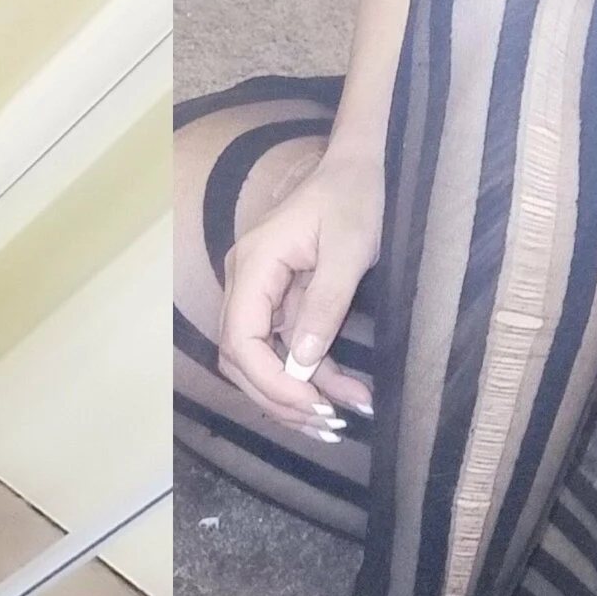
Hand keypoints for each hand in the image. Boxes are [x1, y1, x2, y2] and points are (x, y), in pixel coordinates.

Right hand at [216, 153, 383, 434]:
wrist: (356, 168)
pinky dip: (312, 375)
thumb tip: (302, 363)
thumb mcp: (348, 250)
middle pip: (242, 357)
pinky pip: (286, 346)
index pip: (240, 338)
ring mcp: (259, 291)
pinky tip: (346, 394)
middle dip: (279, 398)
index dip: (269, 381)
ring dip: (296, 394)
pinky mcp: (279, 299)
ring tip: (340, 421)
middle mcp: (245, 281)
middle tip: (326, 426)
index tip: (312, 405)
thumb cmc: (352, 198)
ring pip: (260, 359)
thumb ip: (324, 305)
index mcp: (254, 264)